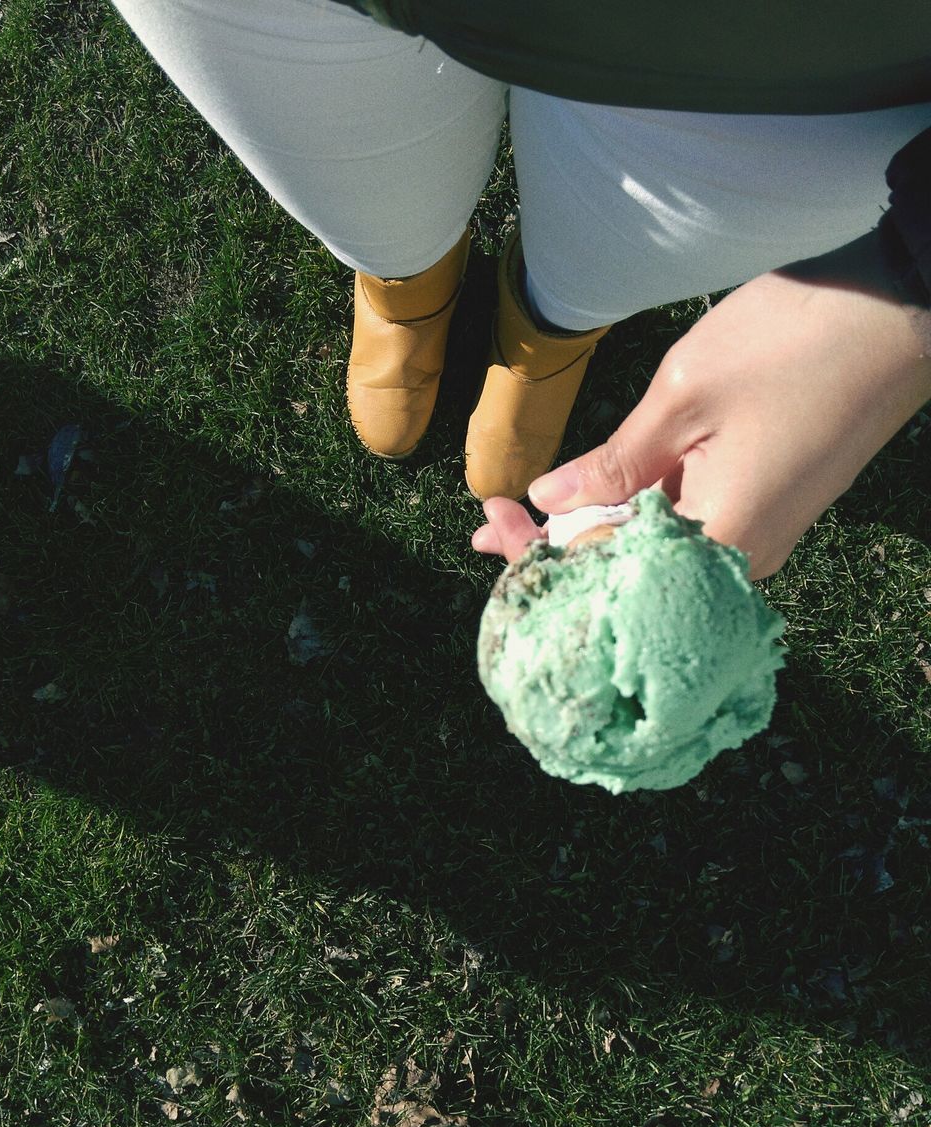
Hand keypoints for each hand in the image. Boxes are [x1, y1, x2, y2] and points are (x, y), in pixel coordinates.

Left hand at [472, 230, 930, 578]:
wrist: (905, 307)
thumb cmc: (797, 342)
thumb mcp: (682, 398)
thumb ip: (612, 465)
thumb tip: (548, 503)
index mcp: (720, 540)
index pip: (605, 572)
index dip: (536, 555)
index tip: (485, 527)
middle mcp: (743, 555)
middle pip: (629, 571)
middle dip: (556, 547)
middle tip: (489, 523)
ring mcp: (763, 530)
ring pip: (657, 549)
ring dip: (592, 529)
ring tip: (525, 514)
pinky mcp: (772, 503)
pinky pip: (690, 526)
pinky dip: (636, 513)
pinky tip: (598, 497)